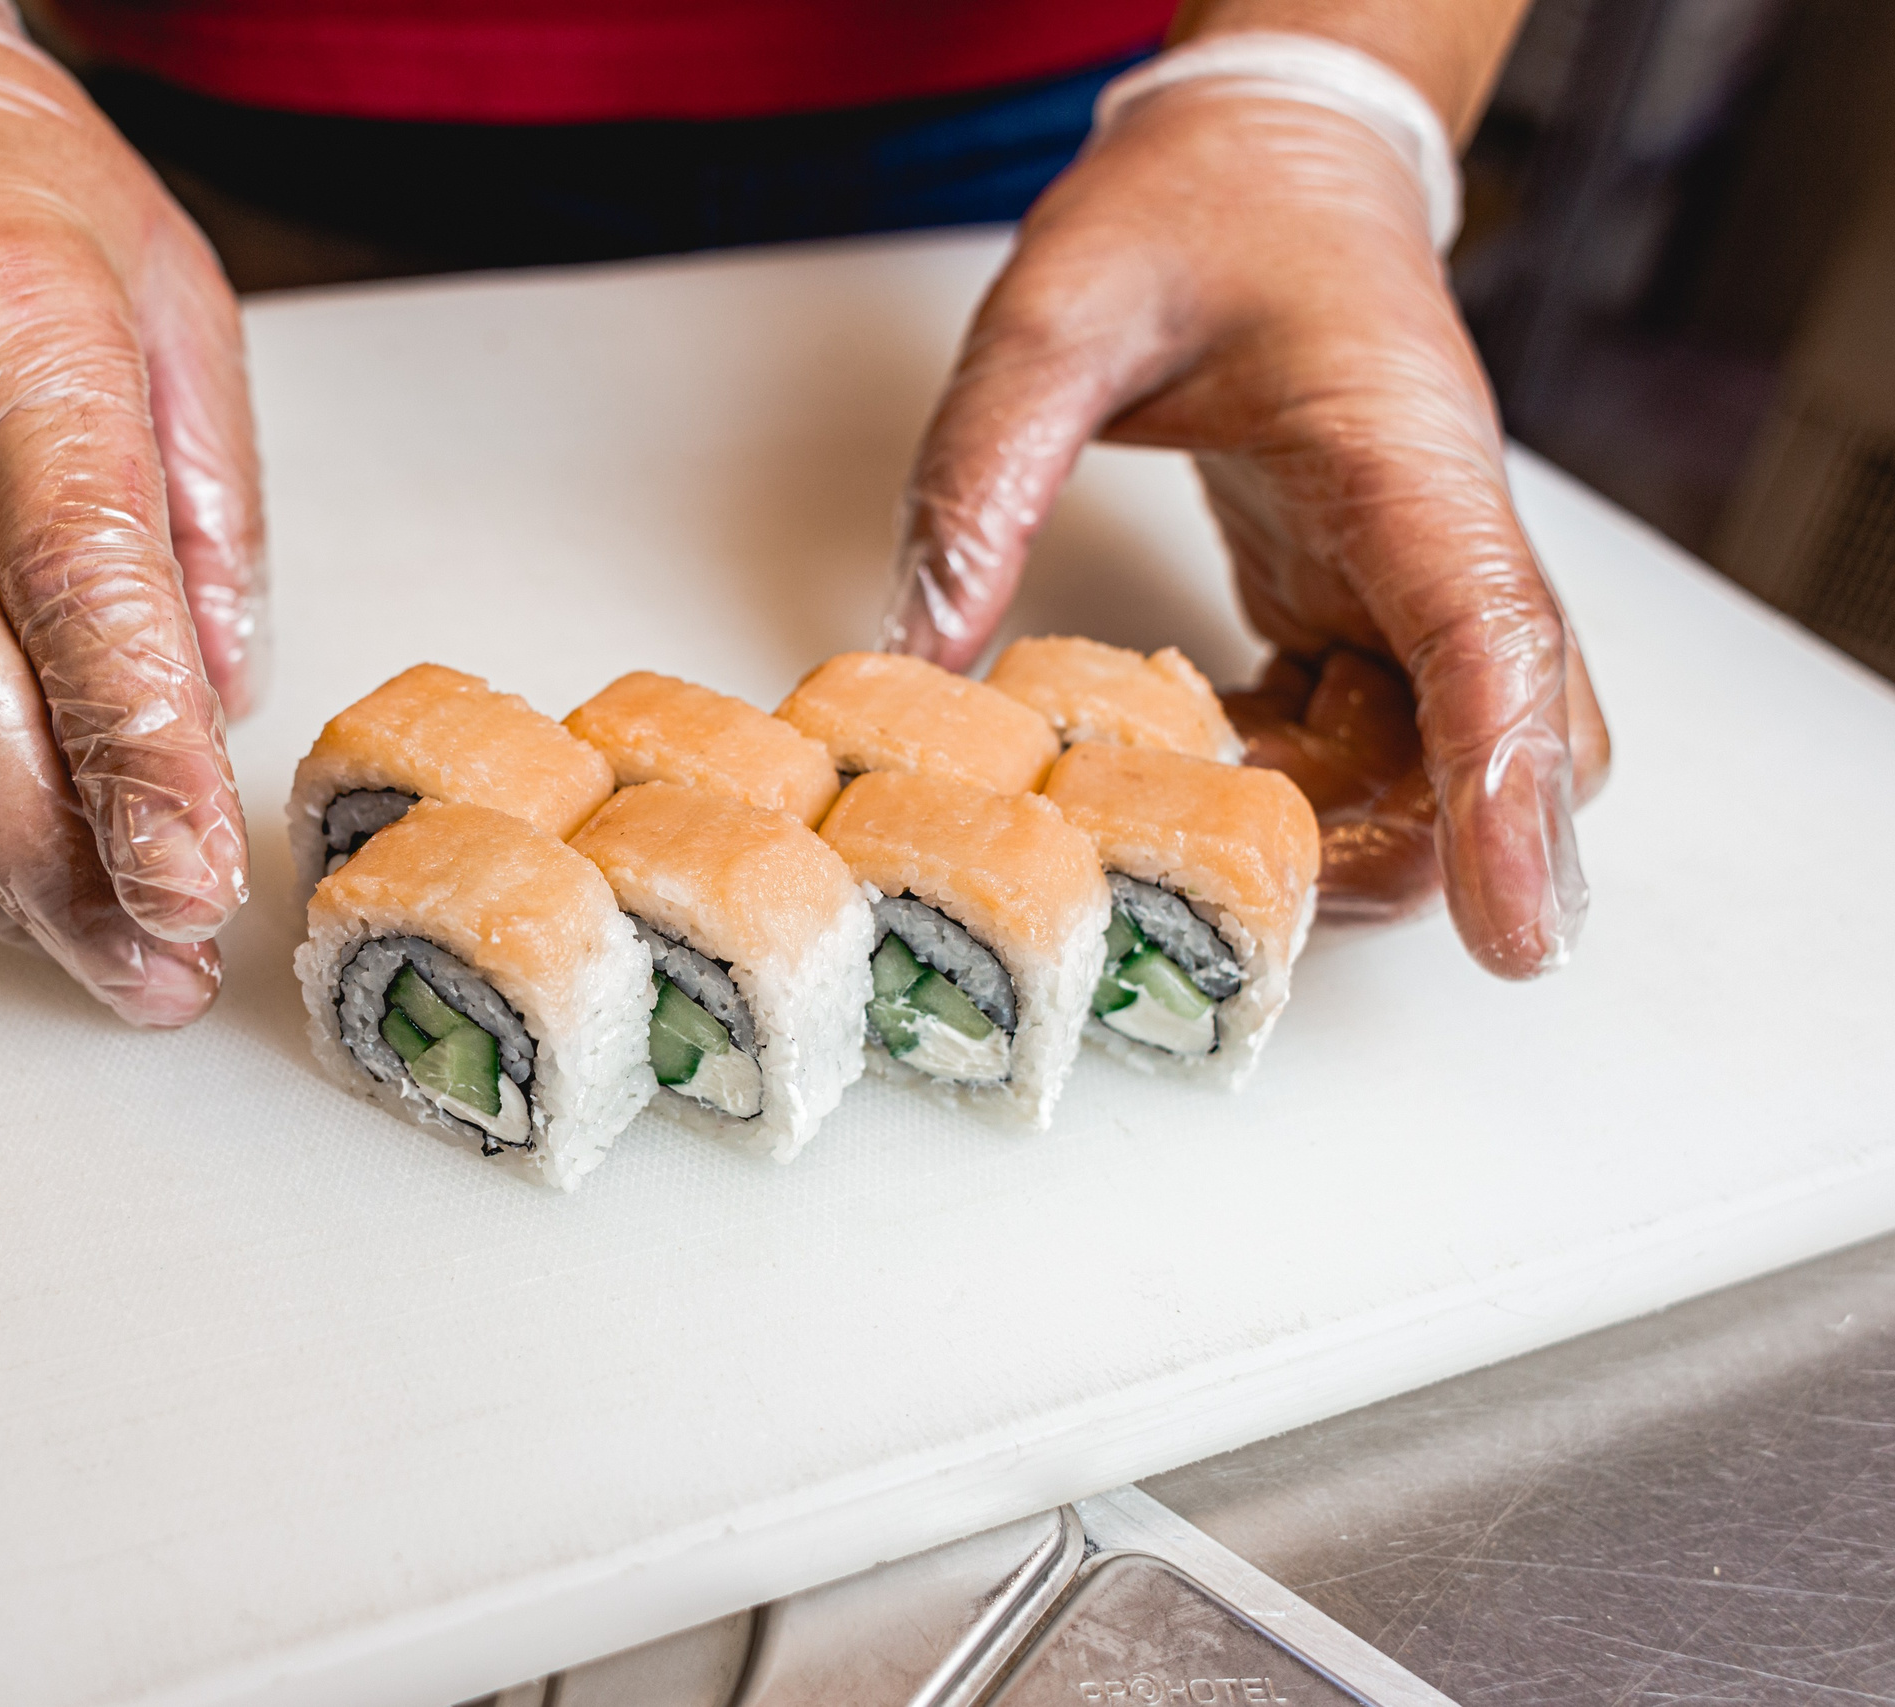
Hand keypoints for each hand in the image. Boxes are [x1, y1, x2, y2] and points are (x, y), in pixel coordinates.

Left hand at [885, 74, 1608, 976]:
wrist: (1265, 153)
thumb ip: (982, 475)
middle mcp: (1443, 533)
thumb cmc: (1191, 211)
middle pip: (1503, 742)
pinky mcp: (1365, 603)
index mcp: (1405, 457)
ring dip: (1327, 828)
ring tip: (1169, 834)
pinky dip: (1283, 784)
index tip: (1515, 938)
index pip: (1495, 644)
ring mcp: (1414, 578)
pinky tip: (1174, 773)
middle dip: (1408, 849)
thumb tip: (918, 655)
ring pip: (1443, 760)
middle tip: (1239, 897)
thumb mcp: (1053, 313)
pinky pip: (1367, 738)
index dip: (1505, 796)